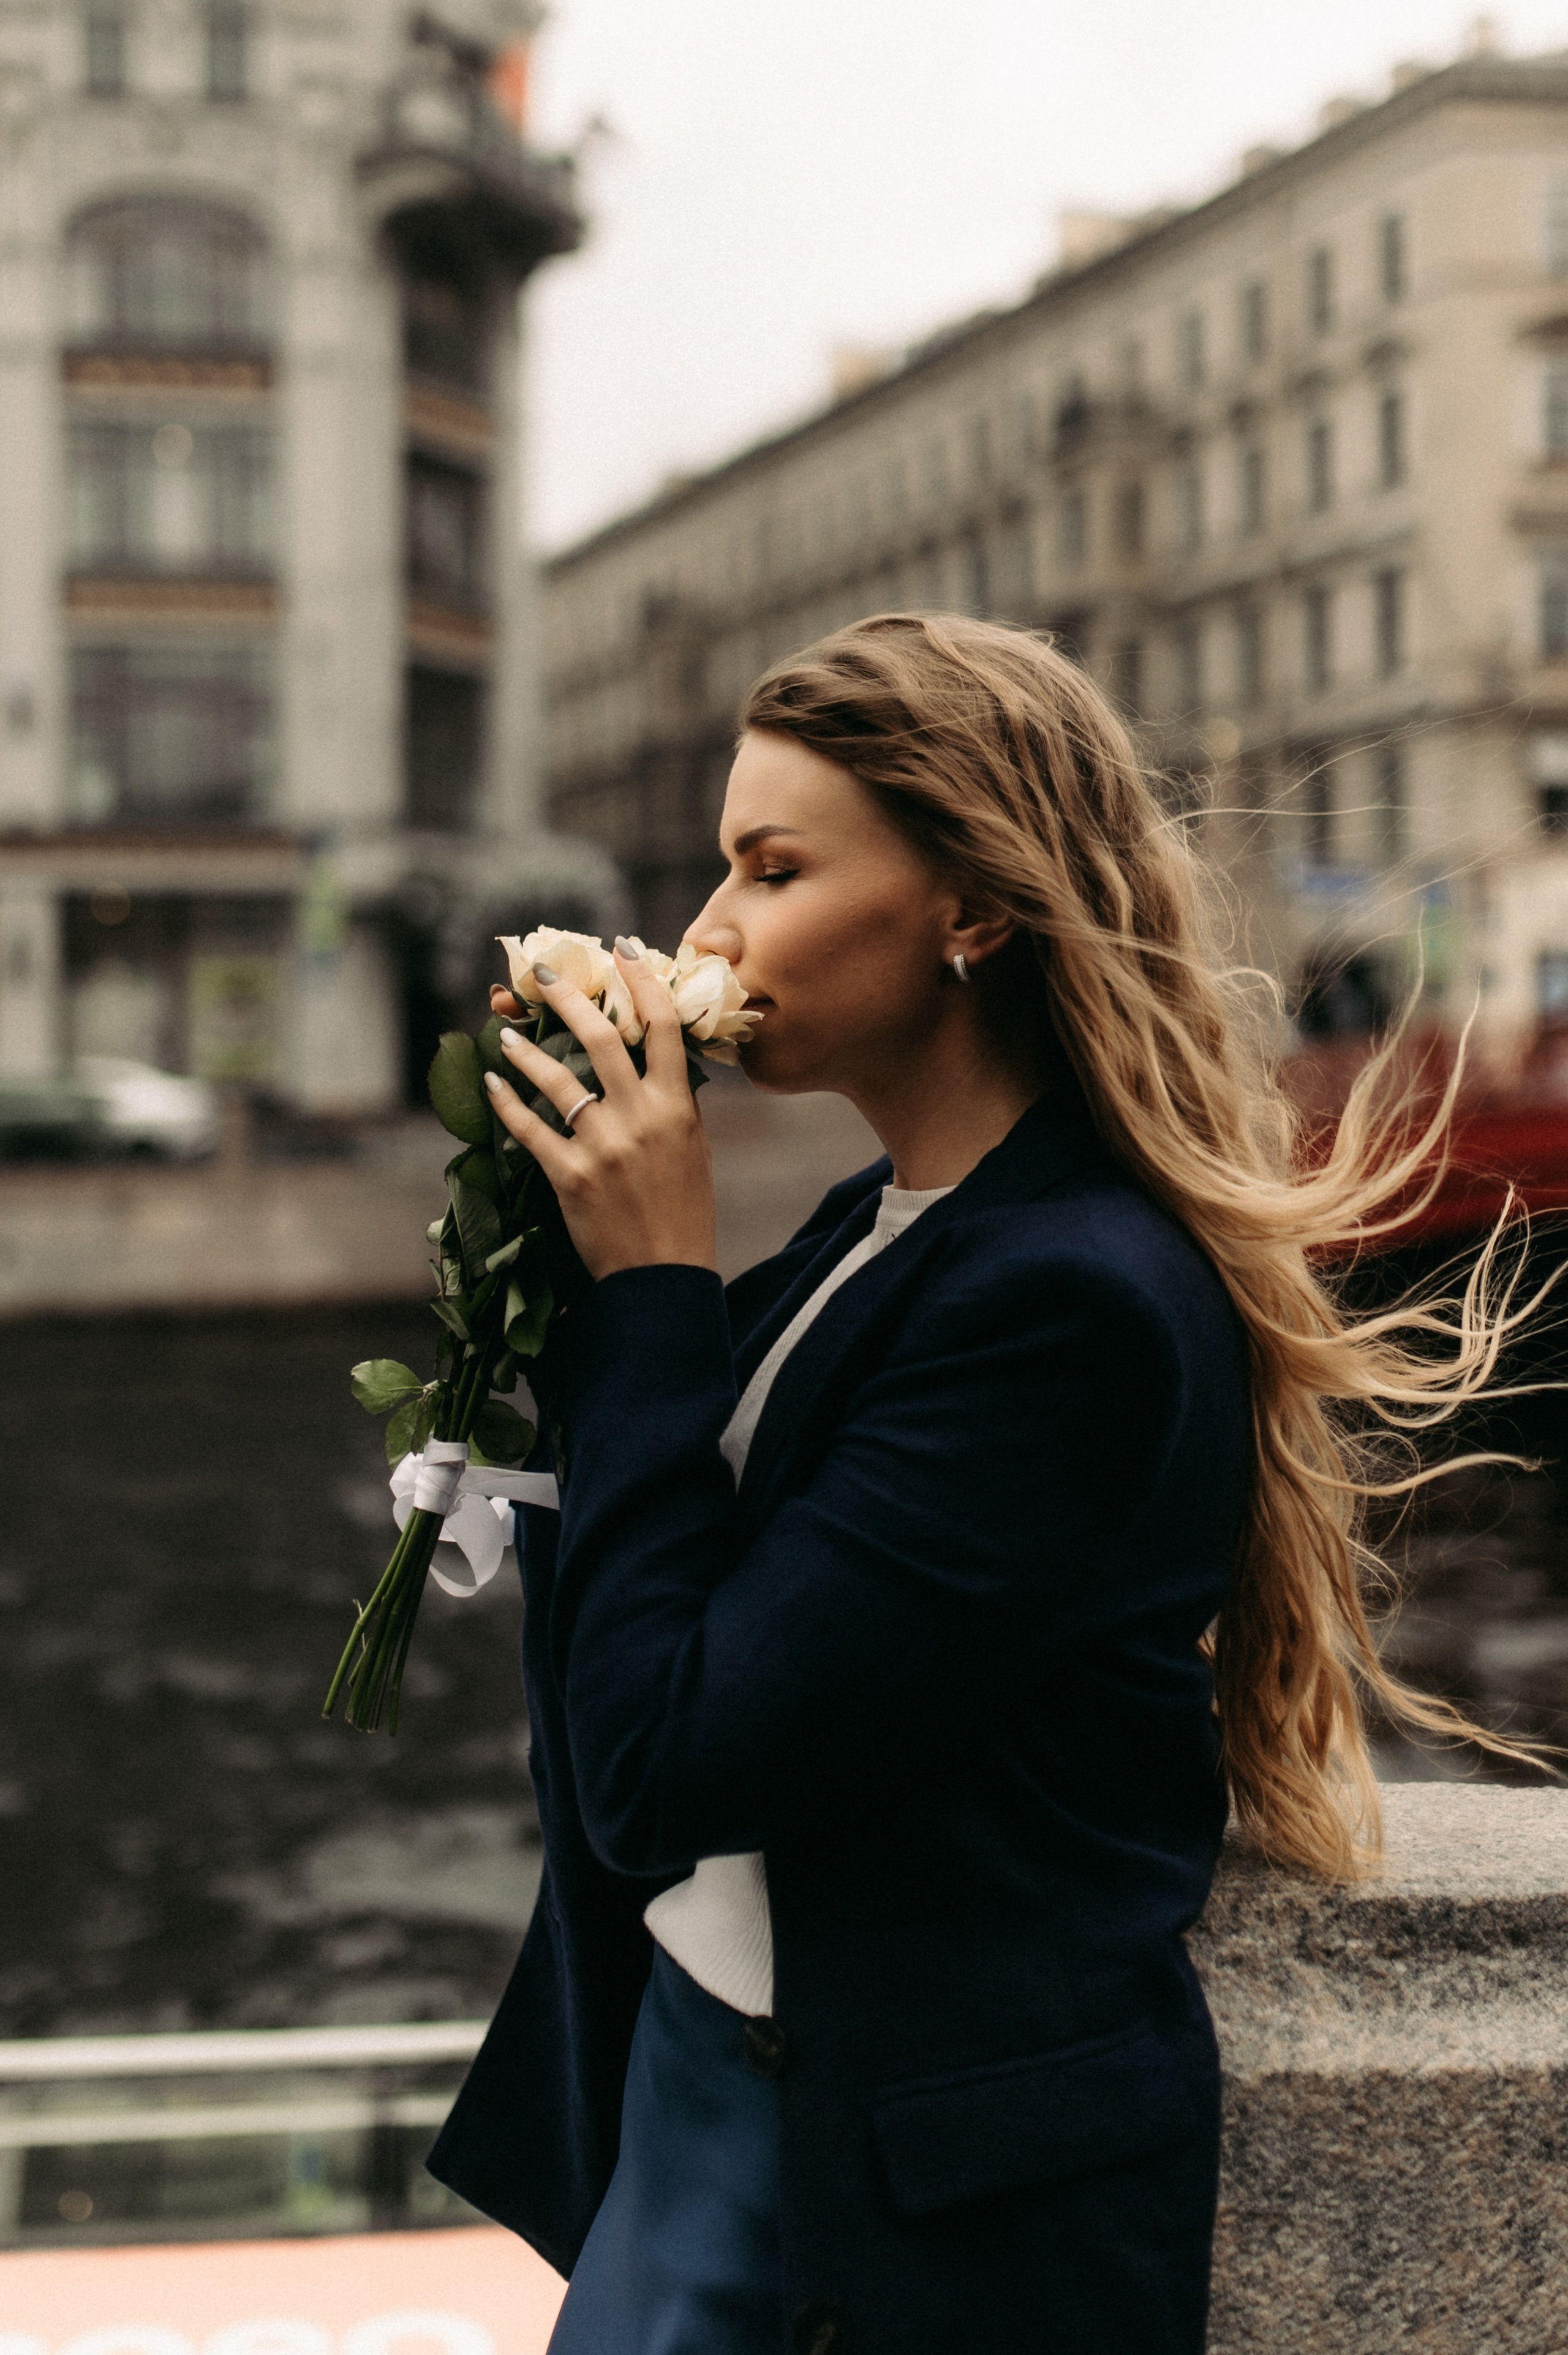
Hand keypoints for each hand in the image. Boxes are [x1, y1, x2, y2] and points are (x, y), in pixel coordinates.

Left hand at [483, 946, 717, 1280]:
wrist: (663, 1275)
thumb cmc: (683, 1212)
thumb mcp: (692, 1149)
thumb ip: (674, 1103)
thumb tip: (659, 1064)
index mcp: (677, 1106)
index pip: (661, 1026)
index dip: (641, 980)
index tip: (622, 949)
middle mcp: (640, 1117)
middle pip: (601, 1037)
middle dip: (570, 997)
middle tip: (545, 974)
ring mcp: (602, 1145)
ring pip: (557, 1079)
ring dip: (526, 1049)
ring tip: (505, 1032)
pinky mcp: (568, 1175)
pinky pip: (529, 1128)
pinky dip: (507, 1103)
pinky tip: (492, 1084)